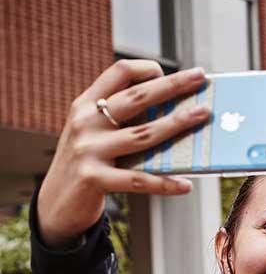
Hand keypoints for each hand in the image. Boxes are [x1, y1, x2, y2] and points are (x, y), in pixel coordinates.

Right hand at [37, 60, 209, 247]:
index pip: (118, 73)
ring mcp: (88, 149)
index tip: (175, 74)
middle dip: (172, 85)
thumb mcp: (98, 136)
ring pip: (143, 134)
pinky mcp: (93, 179)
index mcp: (86, 105)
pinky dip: (165, 183)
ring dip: (177, 124)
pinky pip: (139, 180)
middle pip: (137, 97)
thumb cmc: (89, 166)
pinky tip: (186, 185)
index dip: (148, 69)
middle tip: (200, 77)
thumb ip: (125, 123)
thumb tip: (178, 115)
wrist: (55, 204)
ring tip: (203, 116)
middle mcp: (85, 122)